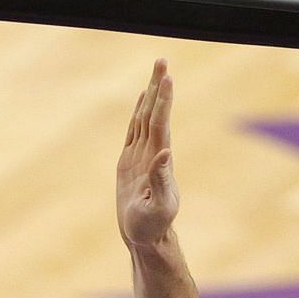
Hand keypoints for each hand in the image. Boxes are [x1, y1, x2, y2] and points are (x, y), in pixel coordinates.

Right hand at [117, 60, 180, 250]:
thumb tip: (166, 153)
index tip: (167, 78)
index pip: (160, 124)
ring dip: (151, 95)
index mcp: (159, 161)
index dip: (163, 101)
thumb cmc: (152, 226)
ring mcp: (142, 156)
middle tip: (162, 60)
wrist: (145, 237)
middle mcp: (153, 153)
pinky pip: (135, 131)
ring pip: (145, 118)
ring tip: (156, 71)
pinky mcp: (131, 162)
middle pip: (155, 113)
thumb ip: (161, 180)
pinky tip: (143, 100)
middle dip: (159, 87)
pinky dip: (138, 112)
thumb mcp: (157, 207)